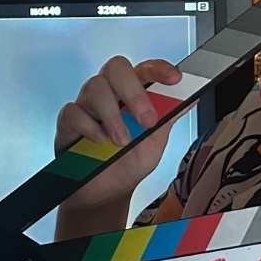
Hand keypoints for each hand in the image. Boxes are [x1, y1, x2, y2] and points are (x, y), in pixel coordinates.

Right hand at [54, 57, 181, 213]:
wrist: (106, 193)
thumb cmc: (129, 163)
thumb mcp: (156, 142)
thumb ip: (169, 117)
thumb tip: (191, 97)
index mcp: (133, 92)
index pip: (145, 69)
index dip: (159, 68)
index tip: (175, 79)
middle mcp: (110, 92)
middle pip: (116, 67)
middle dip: (134, 92)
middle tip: (147, 120)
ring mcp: (87, 104)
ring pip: (95, 87)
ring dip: (113, 116)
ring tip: (122, 141)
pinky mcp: (68, 121)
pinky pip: (74, 111)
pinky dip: (89, 127)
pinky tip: (100, 142)